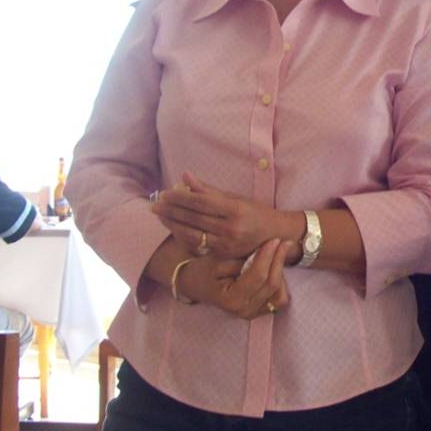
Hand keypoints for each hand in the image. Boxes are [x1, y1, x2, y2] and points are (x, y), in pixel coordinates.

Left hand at [152, 171, 290, 258]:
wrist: (275, 235)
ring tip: (160, 215)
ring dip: (172, 224)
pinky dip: (182, 236)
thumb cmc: (255, 212)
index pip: (200, 202)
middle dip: (171, 210)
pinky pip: (197, 245)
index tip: (165, 192)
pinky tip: (173, 227)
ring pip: (191, 234)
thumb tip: (185, 176)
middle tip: (155, 204)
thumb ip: (209, 189)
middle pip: (193, 218)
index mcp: (235, 210)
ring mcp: (226, 244)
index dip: (180, 197)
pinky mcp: (223, 254)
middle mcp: (231, 228)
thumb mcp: (235, 198)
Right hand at [178, 241, 290, 319]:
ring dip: (281, 273)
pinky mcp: (259, 312)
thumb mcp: (217, 261)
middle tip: (283, 243)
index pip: (258, 276)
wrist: (197, 285)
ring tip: (277, 255)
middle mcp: (244, 311)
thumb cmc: (205, 271)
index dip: (268, 256)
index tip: (274, 240)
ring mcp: (253, 314)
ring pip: (280, 294)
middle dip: (279, 261)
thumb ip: (241, 260)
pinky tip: (275, 269)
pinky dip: (282, 284)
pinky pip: (279, 300)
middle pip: (271, 285)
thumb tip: (265, 253)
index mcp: (231, 299)